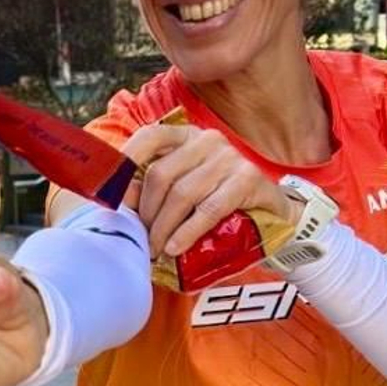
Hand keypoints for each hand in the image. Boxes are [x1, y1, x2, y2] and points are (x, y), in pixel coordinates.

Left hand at [122, 122, 298, 262]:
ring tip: (156, 249)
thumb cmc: (219, 200)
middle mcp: (207, 140)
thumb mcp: (187, 188)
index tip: (113, 195)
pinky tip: (175, 247)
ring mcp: (229, 157)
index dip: (126, 162)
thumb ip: (156, 188)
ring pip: (182, 194)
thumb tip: (120, 200)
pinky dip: (187, 231)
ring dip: (163, 227)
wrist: (273, 213)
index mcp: (187, 136)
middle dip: (147, 212)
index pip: (150, 136)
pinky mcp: (248, 179)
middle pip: (162, 174)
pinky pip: (209, 209)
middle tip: (143, 239)